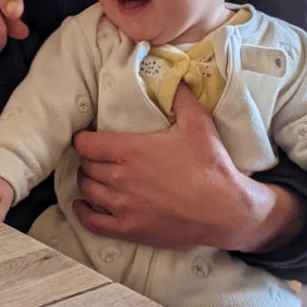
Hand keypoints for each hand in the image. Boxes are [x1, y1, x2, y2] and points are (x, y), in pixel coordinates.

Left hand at [72, 83, 304, 251]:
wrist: (224, 210)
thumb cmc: (210, 165)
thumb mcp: (198, 123)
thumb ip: (181, 98)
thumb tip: (176, 78)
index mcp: (130, 150)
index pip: (87, 143)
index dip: (84, 139)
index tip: (87, 137)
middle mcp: (120, 177)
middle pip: (86, 166)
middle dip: (88, 160)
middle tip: (96, 157)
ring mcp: (122, 205)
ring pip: (87, 191)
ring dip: (86, 182)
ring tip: (92, 176)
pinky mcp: (129, 229)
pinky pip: (92, 222)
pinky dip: (82, 212)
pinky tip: (82, 205)